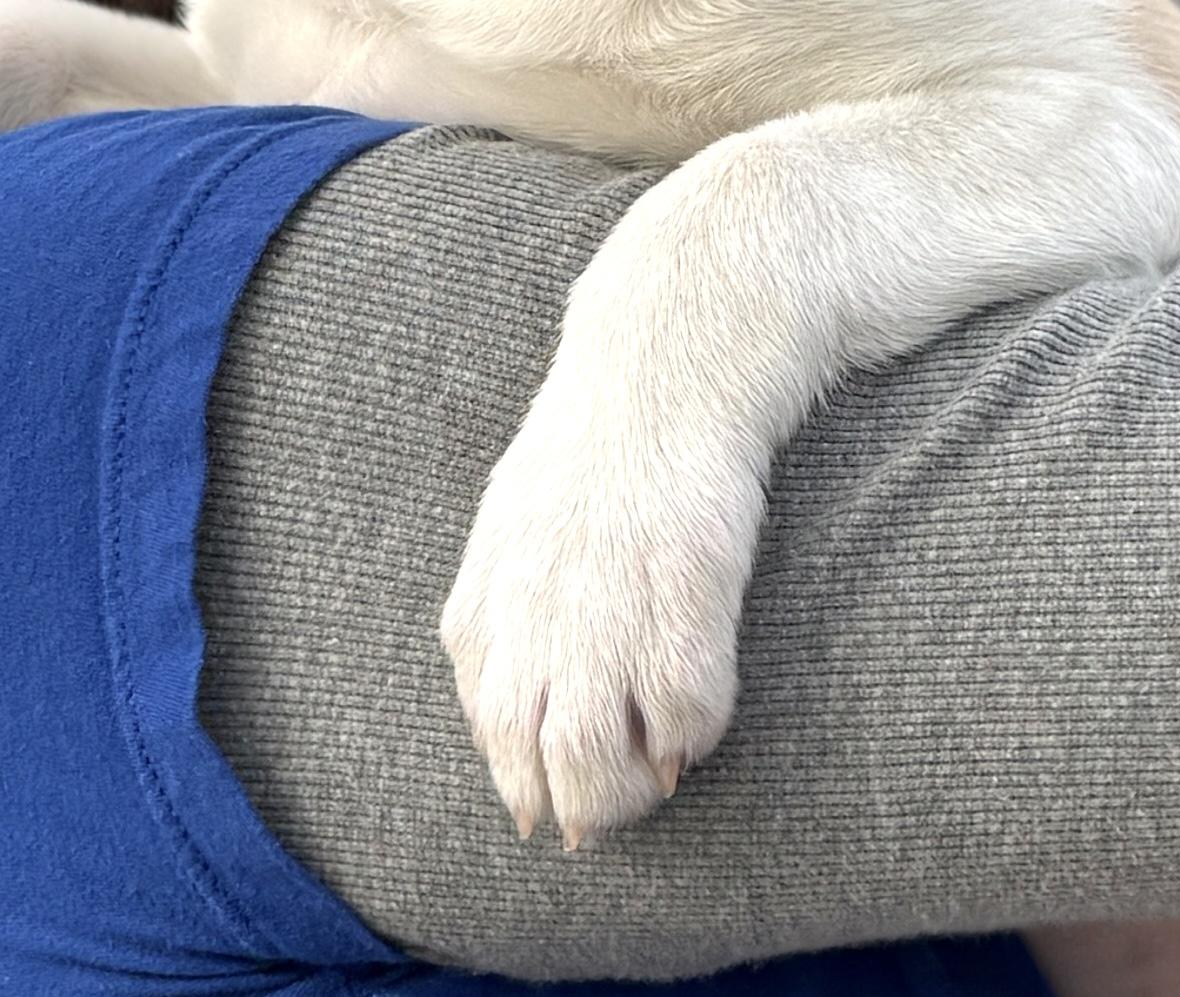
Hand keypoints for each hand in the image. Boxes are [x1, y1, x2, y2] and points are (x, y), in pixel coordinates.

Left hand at [438, 350, 759, 849]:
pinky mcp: (681, 599)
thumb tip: (510, 727)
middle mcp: (532, 617)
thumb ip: (501, 622)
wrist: (659, 373)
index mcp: (483, 600)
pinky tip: (696, 710)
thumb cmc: (591, 456)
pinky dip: (691, 735)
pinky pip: (683, 716)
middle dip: (573, 805)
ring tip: (655, 775)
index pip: (488, 727)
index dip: (526, 773)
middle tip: (610, 805)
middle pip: (529, 764)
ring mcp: (605, 613)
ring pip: (593, 764)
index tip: (557, 787)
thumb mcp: (508, 532)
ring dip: (626, 794)